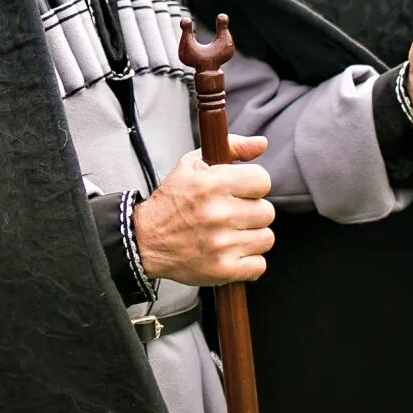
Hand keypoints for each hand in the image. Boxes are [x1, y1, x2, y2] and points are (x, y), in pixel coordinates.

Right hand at [133, 135, 273, 285]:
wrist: (144, 240)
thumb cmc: (171, 201)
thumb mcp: (192, 164)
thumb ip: (231, 147)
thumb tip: (262, 143)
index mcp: (213, 184)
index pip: (263, 181)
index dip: (253, 186)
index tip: (242, 192)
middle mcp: (219, 214)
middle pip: (267, 212)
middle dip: (252, 212)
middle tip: (233, 215)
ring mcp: (222, 244)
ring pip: (266, 238)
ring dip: (251, 237)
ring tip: (231, 234)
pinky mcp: (222, 269)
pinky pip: (259, 265)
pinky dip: (249, 262)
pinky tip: (231, 252)